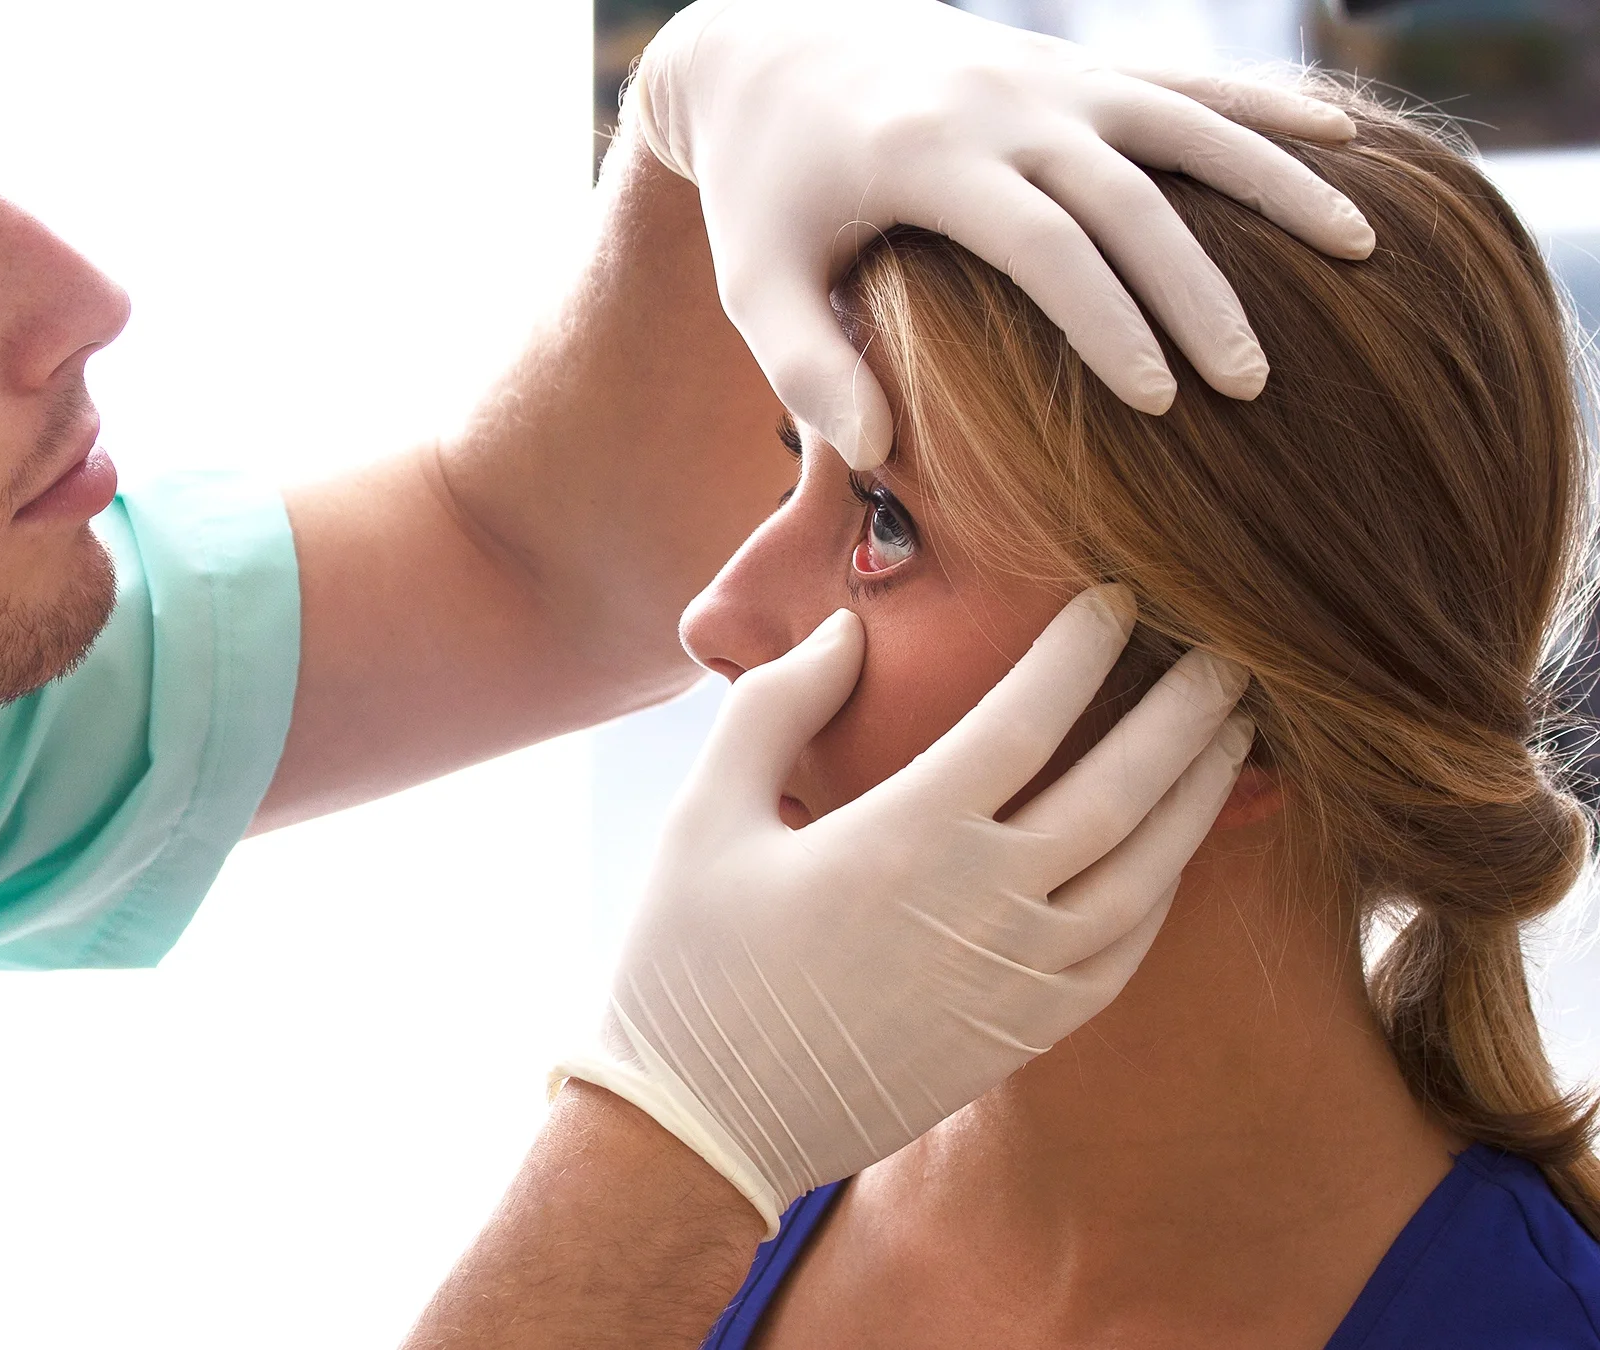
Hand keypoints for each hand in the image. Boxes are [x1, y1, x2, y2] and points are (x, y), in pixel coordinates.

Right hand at [556, 588, 1254, 1230]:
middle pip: (1121, 789)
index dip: (1083, 649)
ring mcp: (1016, 979)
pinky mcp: (1024, 1035)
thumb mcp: (702, 815)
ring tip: (1230, 737)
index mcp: (904, 838)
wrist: (706, 1128)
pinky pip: (1126, 953)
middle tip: (1226, 653)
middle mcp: (983, 906)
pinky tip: (1173, 851)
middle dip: (1184, 712)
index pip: (1029, 717)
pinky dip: (1164, 891)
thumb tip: (850, 631)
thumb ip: (777, 705)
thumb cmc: (690, 963)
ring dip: (1198, 797)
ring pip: (1147, 875)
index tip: (1118, 599)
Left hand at [624, 0, 1376, 467]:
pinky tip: (1345, 140)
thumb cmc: (764, 191)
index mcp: (928, 160)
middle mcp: (1004, 107)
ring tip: (1362, 249)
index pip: (1044, 246)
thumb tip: (877, 452)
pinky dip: (1265, 106)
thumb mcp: (753, 283)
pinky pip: (1184, 82)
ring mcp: (1049, 77)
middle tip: (1252, 384)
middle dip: (1197, 292)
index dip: (1107, 322)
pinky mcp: (1073, 67)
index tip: (1158, 403)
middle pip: (1130, 197)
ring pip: (1186, 123)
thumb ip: (804, 369)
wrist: (770, 46)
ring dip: (1276, 183)